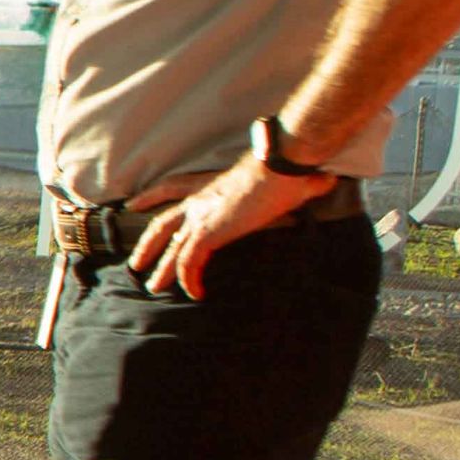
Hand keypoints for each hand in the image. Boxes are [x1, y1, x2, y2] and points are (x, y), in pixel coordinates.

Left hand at [127, 158, 330, 298]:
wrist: (281, 167)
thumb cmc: (286, 171)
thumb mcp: (285, 180)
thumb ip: (300, 185)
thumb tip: (327, 180)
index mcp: (209, 188)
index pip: (169, 191)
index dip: (150, 198)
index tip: (133, 205)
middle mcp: (198, 202)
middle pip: (161, 225)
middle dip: (148, 246)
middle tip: (138, 264)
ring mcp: (200, 217)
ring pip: (171, 249)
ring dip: (163, 270)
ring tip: (155, 287)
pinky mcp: (208, 233)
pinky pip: (189, 263)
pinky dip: (189, 279)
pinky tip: (196, 292)